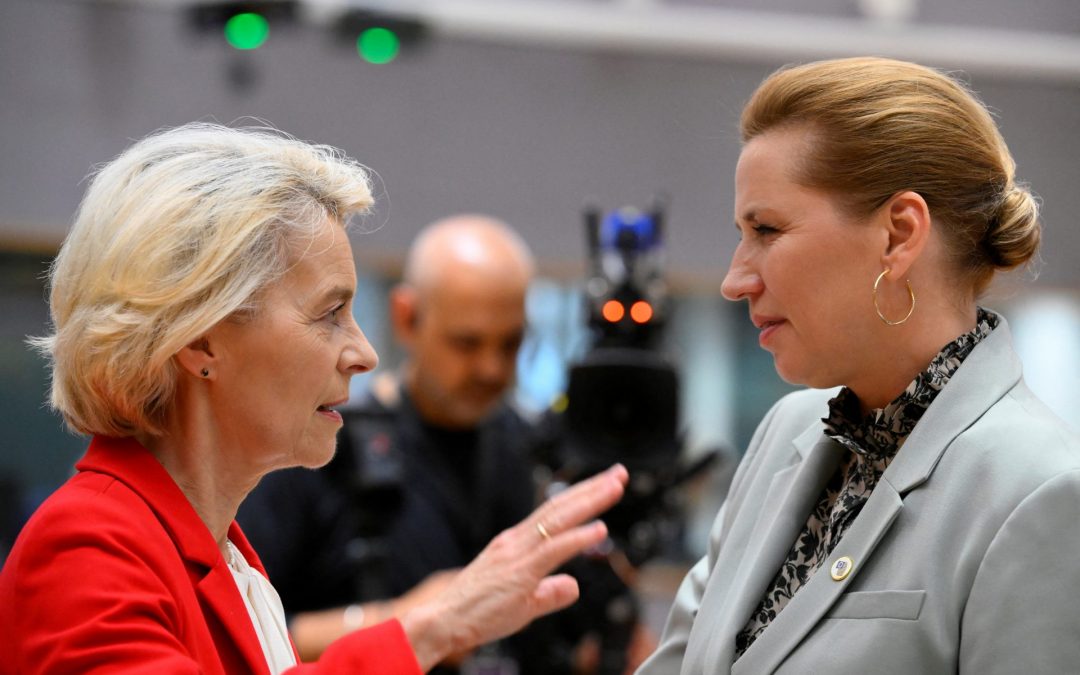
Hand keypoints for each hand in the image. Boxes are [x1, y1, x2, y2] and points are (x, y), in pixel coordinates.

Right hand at [401, 464, 628, 670]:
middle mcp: (517, 541)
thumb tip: (573, 586)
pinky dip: (578, 538)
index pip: (554, 512)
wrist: (442, 621)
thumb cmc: (475, 612)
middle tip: (618, 473)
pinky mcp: (519, 572)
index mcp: (516, 543)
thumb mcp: (523, 604)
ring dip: (590, 502)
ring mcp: (517, 553)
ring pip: (559, 519)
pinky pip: (553, 550)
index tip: (604, 485)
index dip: (581, 497)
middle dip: (592, 488)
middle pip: (560, 506)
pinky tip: (600, 529)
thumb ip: (550, 593)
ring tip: (615, 487)